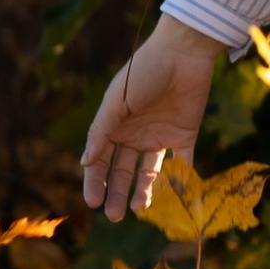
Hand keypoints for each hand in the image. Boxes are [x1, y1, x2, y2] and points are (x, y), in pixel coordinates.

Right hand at [81, 14, 225, 222]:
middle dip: (117, 194)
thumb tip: (84, 163)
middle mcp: (135, 135)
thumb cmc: (144, 71)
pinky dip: (181, 181)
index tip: (93, 202)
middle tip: (114, 216)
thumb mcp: (117, 101)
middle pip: (122, 171)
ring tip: (139, 210)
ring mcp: (160, 136)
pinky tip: (175, 199)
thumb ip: (102, 132)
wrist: (183, 52)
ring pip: (149, 173)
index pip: (100, 161)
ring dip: (143, 192)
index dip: (95, 182)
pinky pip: (183, 164)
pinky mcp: (185, 135)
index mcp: (114, 126)